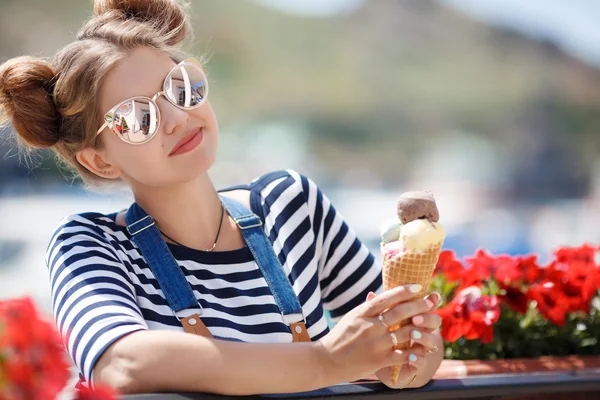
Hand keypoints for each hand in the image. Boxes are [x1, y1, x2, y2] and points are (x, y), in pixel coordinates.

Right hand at [314, 284, 434, 384]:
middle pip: (400, 312)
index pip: (387, 298)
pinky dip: (414, 352)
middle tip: (431, 302)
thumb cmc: (339, 337)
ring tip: (431, 326)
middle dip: (419, 306)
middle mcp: (371, 325)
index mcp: (363, 312)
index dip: (404, 291)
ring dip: (421, 328)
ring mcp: (376, 343)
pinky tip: (422, 350)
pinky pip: (402, 354)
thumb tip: (376, 295)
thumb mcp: (351, 318)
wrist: (326, 360)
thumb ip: (366, 308)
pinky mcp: (379, 359)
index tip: (418, 287)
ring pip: (405, 332)